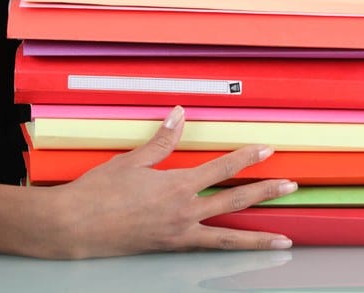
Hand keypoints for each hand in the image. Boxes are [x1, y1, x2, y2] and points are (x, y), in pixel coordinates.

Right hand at [52, 106, 296, 257]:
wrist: (72, 228)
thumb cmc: (98, 192)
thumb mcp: (132, 161)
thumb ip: (162, 140)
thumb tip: (179, 114)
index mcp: (176, 186)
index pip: (221, 168)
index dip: (246, 157)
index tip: (266, 149)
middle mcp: (183, 212)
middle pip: (235, 200)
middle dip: (266, 192)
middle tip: (291, 186)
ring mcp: (179, 233)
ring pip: (228, 233)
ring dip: (258, 236)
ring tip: (283, 240)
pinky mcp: (169, 248)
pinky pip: (206, 248)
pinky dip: (227, 248)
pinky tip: (240, 249)